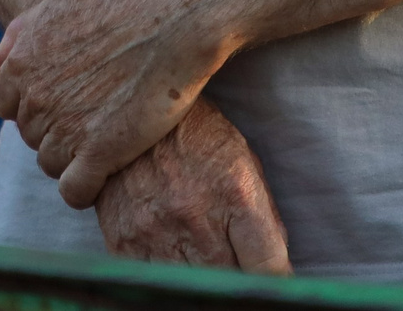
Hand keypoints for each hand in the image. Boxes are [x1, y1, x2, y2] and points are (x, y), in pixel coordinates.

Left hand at [0, 0, 227, 208]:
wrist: (174, 19)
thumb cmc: (123, 4)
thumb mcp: (61, 2)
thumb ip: (22, 32)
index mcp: (22, 64)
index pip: (7, 106)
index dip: (35, 106)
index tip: (63, 101)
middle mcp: (37, 98)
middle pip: (32, 135)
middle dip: (57, 129)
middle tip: (94, 116)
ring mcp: (66, 128)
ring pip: (51, 164)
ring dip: (73, 158)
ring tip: (105, 141)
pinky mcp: (99, 152)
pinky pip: (74, 191)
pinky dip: (85, 189)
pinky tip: (106, 174)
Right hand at [95, 97, 289, 274]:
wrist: (133, 112)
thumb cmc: (199, 138)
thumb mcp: (245, 163)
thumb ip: (265, 219)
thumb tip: (278, 270)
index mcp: (236, 194)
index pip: (268, 268)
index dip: (277, 285)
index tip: (275, 288)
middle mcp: (195, 216)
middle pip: (227, 284)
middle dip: (236, 283)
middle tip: (234, 269)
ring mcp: (155, 231)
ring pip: (189, 290)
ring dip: (200, 283)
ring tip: (202, 264)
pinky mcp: (123, 240)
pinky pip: (151, 281)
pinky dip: (167, 282)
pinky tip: (173, 263)